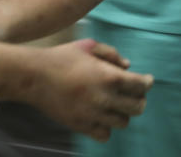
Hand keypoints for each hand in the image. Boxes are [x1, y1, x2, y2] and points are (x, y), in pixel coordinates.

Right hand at [25, 39, 152, 141]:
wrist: (34, 76)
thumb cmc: (61, 58)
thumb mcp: (87, 46)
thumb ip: (110, 53)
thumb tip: (127, 65)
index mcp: (108, 76)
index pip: (141, 85)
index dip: (147, 83)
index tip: (147, 81)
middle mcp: (104, 98)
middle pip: (137, 107)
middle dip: (139, 99)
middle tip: (134, 94)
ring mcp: (93, 114)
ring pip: (123, 122)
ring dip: (122, 113)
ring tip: (115, 105)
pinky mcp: (82, 126)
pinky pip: (105, 135)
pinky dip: (106, 127)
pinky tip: (101, 117)